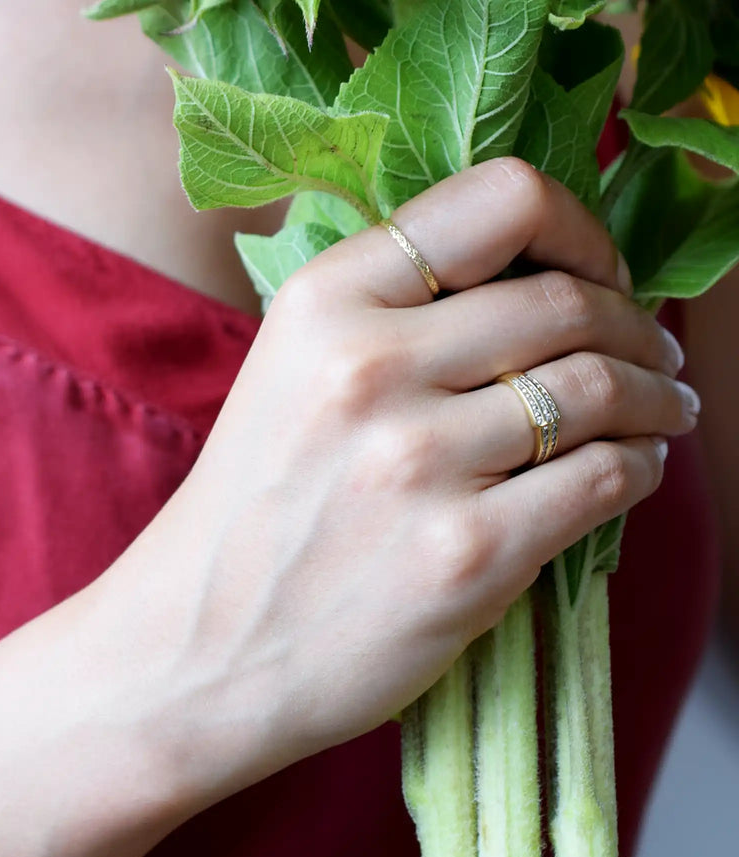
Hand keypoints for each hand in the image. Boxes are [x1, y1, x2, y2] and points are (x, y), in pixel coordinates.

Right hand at [104, 158, 695, 799]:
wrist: (198, 650)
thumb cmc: (250, 517)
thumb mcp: (287, 378)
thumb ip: (391, 317)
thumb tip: (539, 282)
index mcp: (322, 304)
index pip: (500, 200)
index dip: (581, 228)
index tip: (597, 273)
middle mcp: (367, 369)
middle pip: (567, 301)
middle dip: (634, 325)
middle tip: (652, 351)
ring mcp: (417, 465)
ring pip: (600, 388)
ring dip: (656, 397)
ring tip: (664, 409)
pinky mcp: (464, 557)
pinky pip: (605, 479)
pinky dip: (640, 467)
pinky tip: (632, 469)